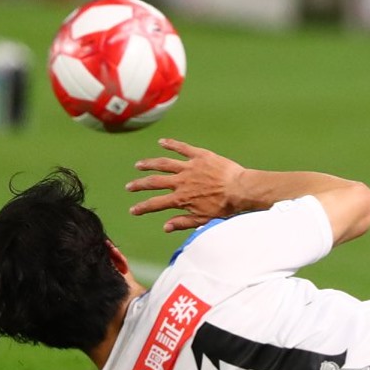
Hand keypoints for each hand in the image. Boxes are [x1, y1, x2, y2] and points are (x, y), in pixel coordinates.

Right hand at [127, 139, 246, 232]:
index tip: (132, 210)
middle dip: (140, 184)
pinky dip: (171, 144)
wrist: (240, 189)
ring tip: (139, 165)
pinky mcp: (199, 156)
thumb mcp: (202, 220)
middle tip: (129, 186)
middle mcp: (181, 182)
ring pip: (164, 164)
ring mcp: (189, 167)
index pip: (156, 204)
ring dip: (150, 164)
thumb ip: (182, 222)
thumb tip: (164, 227)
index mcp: (181, 198)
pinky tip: (162, 142)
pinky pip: (182, 148)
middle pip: (154, 182)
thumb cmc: (224, 207)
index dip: (142, 207)